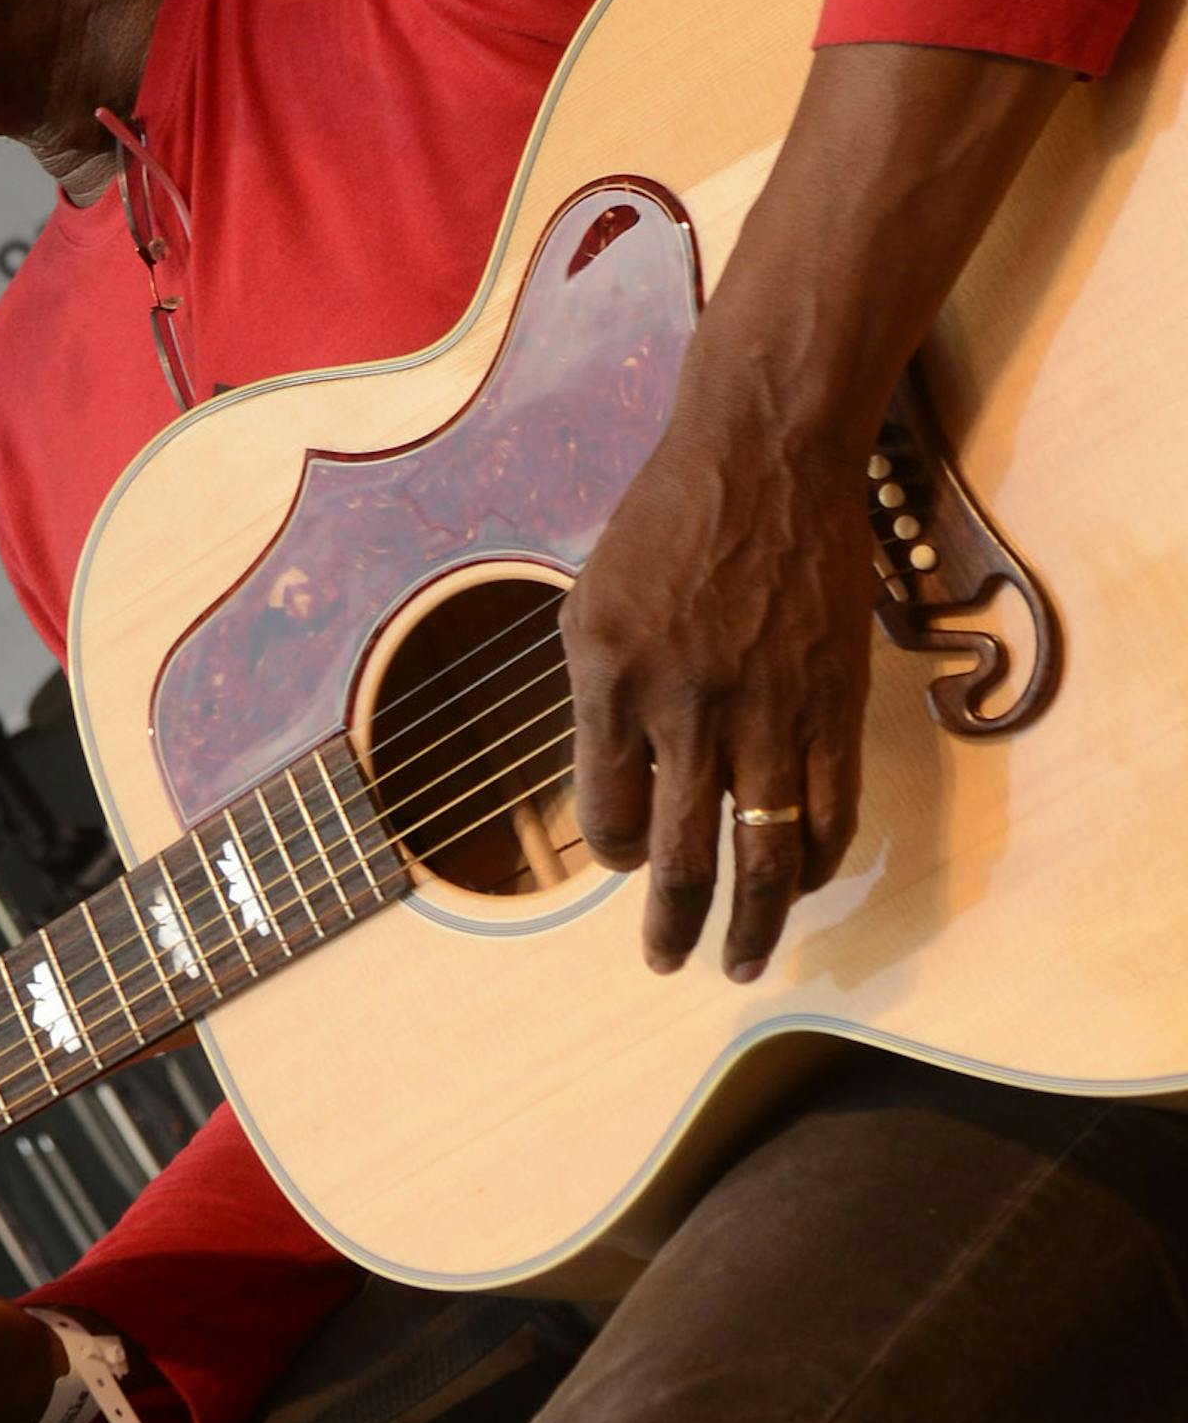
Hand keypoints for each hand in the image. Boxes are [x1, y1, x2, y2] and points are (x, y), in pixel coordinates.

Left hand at [560, 413, 874, 979]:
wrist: (765, 458)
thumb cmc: (665, 526)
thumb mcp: (590, 605)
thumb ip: (597, 702)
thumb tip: (613, 791)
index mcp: (609, 683)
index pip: (606, 814)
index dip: (614, 853)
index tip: (627, 859)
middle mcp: (685, 709)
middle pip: (681, 857)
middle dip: (672, 927)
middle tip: (667, 964)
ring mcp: (765, 711)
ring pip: (761, 855)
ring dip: (751, 923)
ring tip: (738, 961)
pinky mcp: (831, 704)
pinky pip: (829, 811)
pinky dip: (816, 860)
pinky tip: (803, 882)